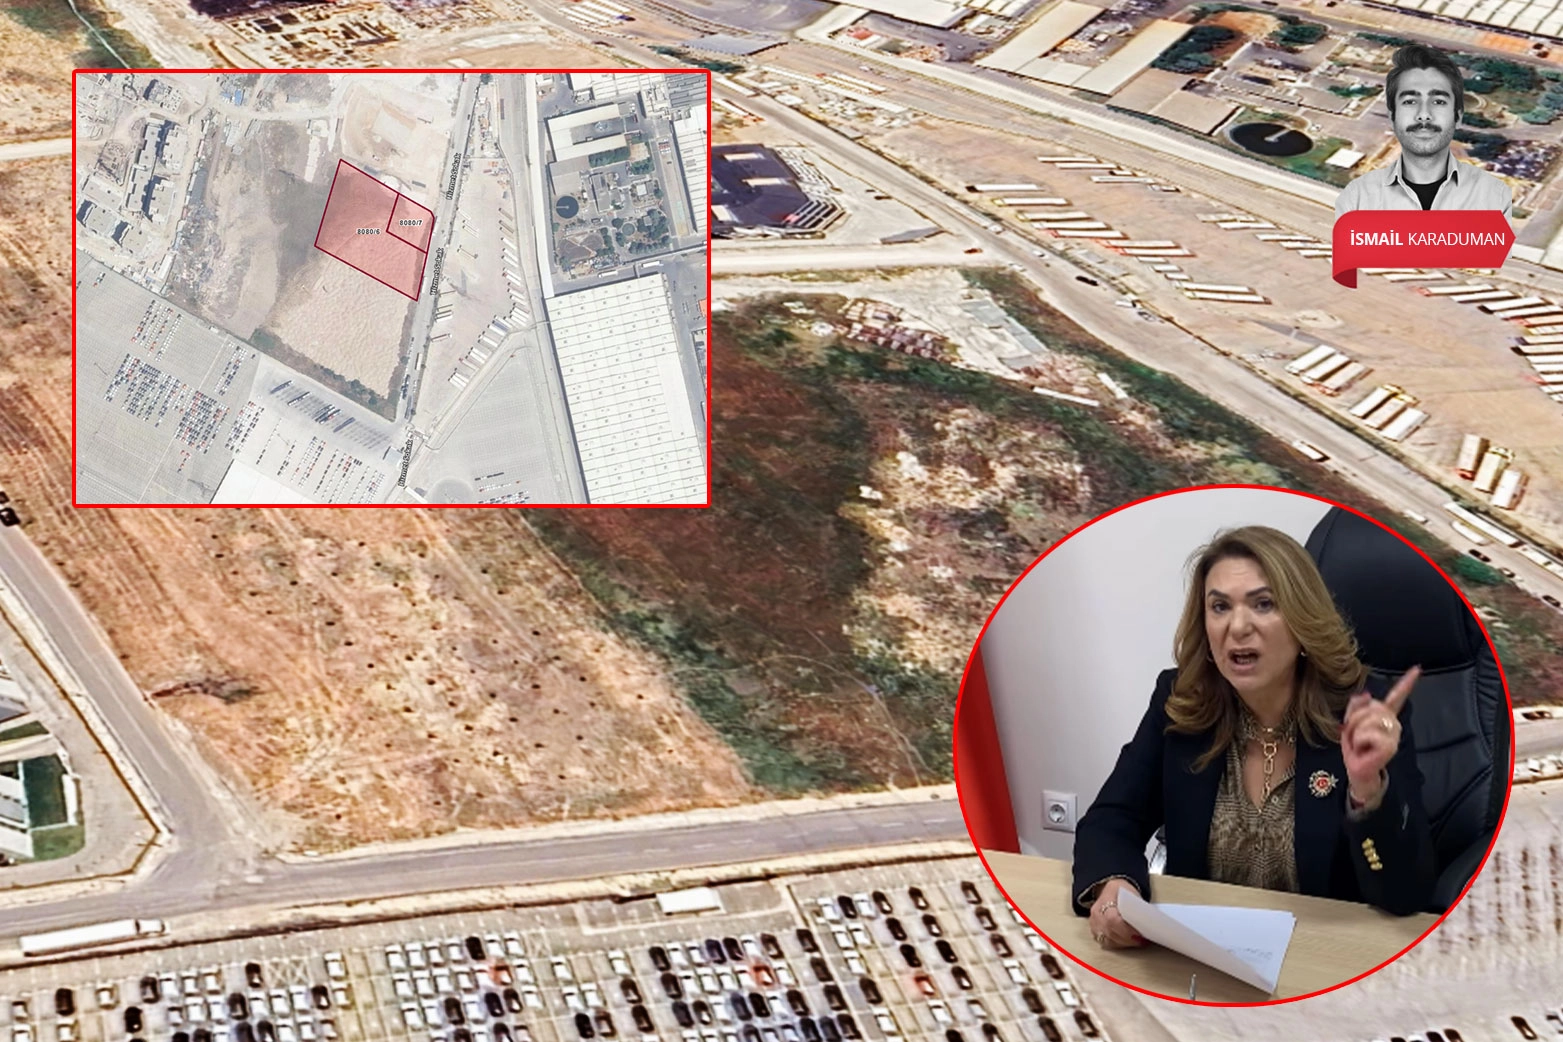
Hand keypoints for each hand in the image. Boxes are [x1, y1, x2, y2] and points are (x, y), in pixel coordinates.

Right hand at [1088, 879, 1146, 950]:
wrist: (1110, 889)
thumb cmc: (1122, 891)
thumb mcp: (1132, 894)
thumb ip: (1137, 909)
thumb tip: (1147, 924)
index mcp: (1105, 900)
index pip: (1113, 920)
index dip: (1126, 931)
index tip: (1139, 935)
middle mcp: (1096, 913)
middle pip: (1110, 933)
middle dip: (1128, 939)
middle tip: (1141, 940)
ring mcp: (1094, 923)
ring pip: (1108, 940)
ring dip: (1124, 943)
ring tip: (1136, 941)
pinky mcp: (1095, 930)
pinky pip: (1106, 942)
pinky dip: (1118, 943)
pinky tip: (1127, 941)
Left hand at [1341, 665, 1419, 801]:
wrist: (1357, 771)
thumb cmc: (1356, 748)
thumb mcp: (1350, 723)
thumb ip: (1356, 707)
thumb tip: (1366, 694)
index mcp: (1384, 716)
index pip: (1396, 697)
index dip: (1406, 683)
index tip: (1417, 669)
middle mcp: (1393, 724)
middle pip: (1374, 706)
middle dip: (1357, 717)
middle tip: (1355, 733)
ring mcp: (1394, 735)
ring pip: (1370, 718)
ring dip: (1357, 729)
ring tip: (1359, 741)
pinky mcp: (1390, 746)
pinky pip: (1369, 732)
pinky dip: (1359, 739)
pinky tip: (1364, 748)